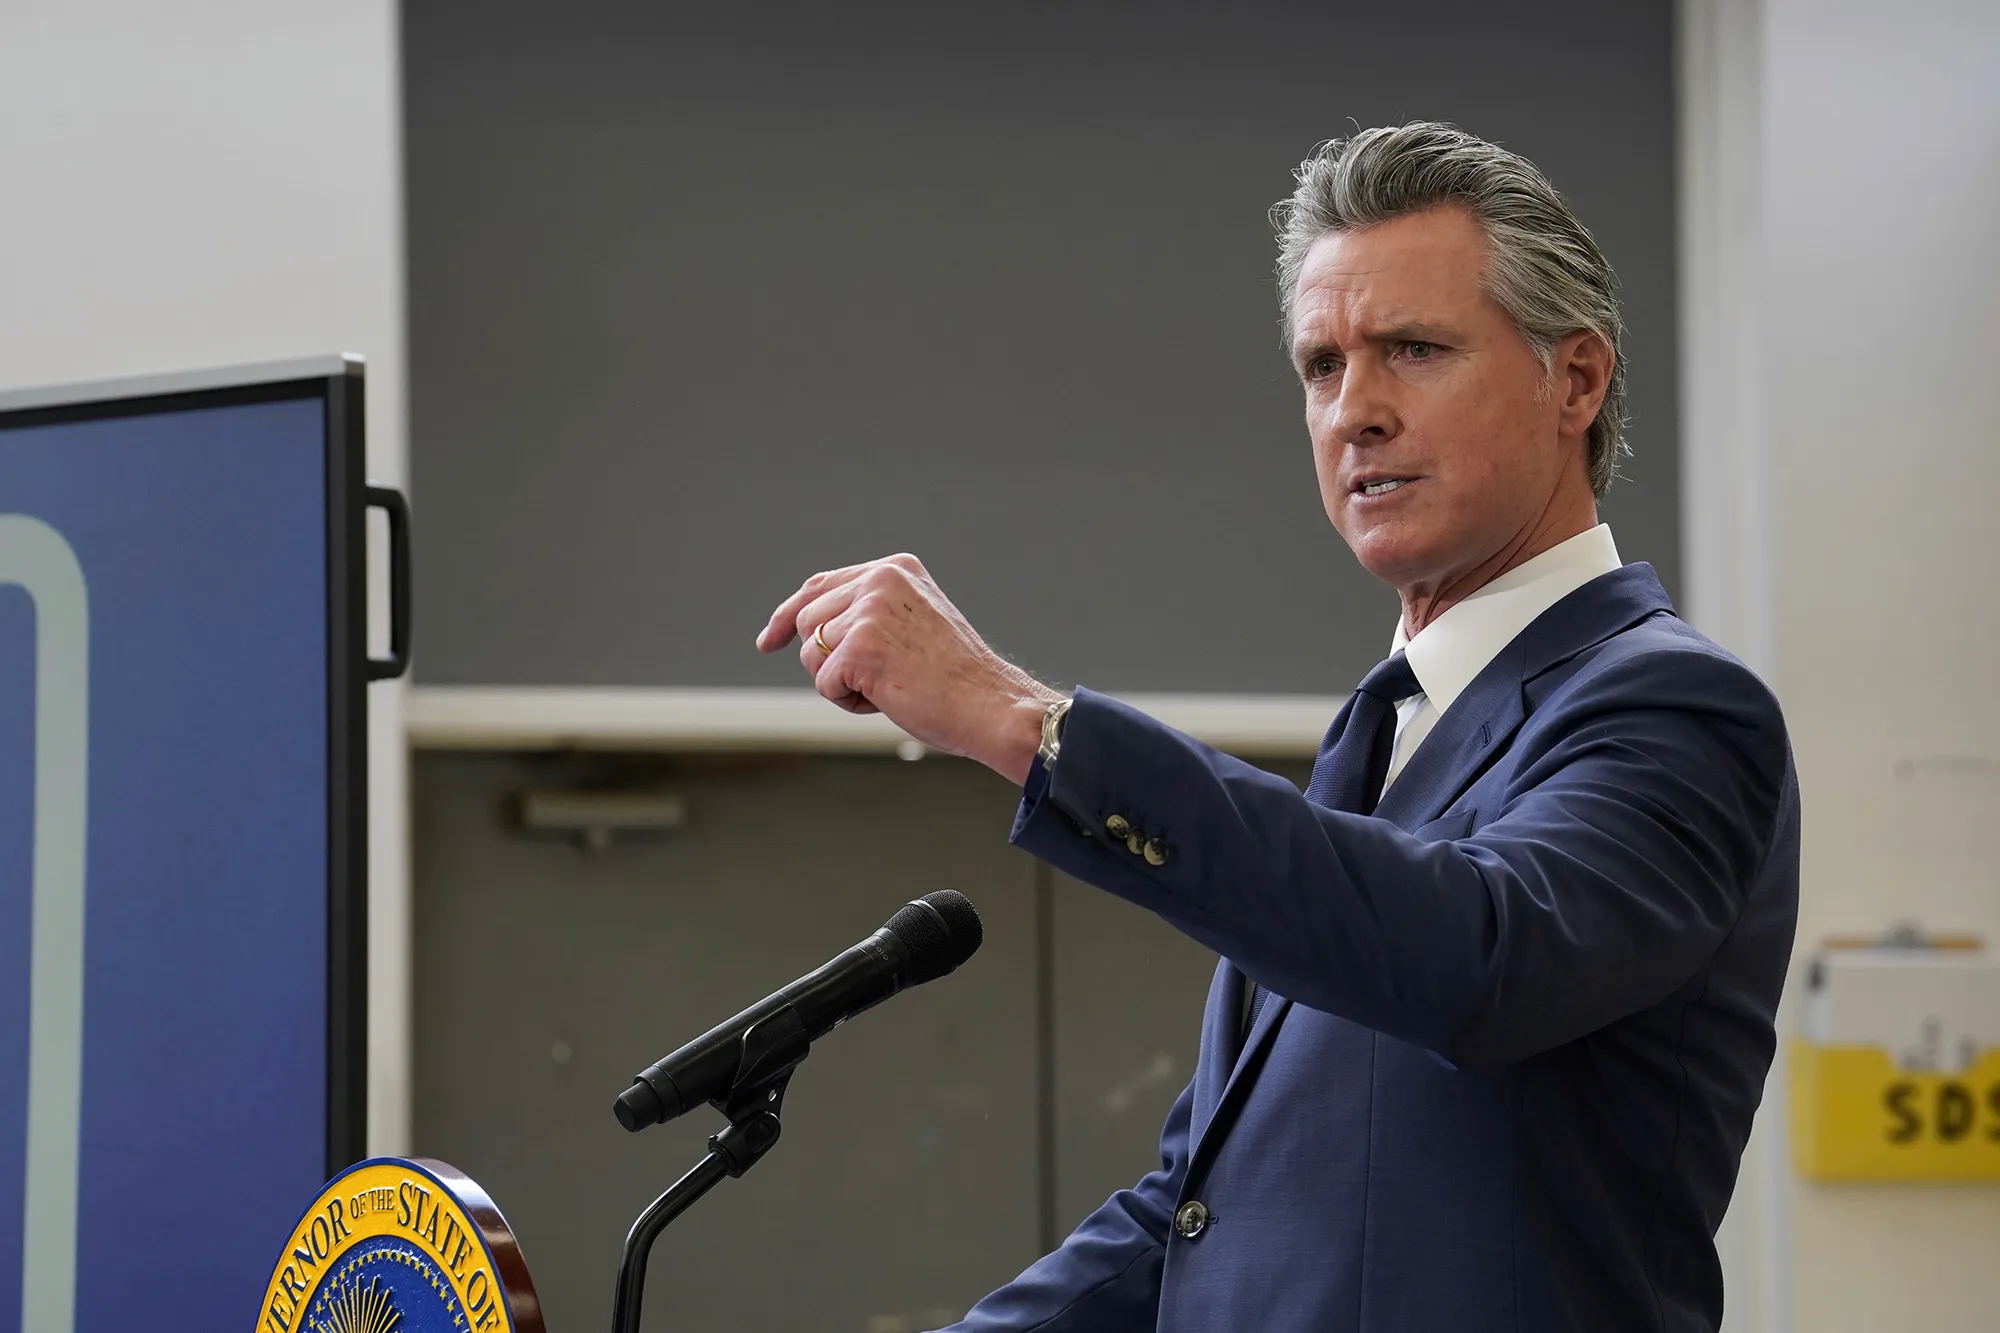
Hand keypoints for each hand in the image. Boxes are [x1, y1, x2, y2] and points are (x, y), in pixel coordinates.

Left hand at [756, 554, 1061, 783]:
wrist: (989, 704)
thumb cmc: (955, 678)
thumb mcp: (911, 624)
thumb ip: (868, 613)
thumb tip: (806, 629)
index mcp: (894, 569)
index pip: (820, 585)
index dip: (788, 615)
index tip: (769, 641)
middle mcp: (880, 580)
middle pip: (809, 622)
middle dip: (828, 661)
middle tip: (879, 681)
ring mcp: (868, 611)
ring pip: (813, 655)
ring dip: (842, 683)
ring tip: (891, 687)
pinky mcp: (860, 646)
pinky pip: (825, 683)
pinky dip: (849, 702)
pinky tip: (889, 698)